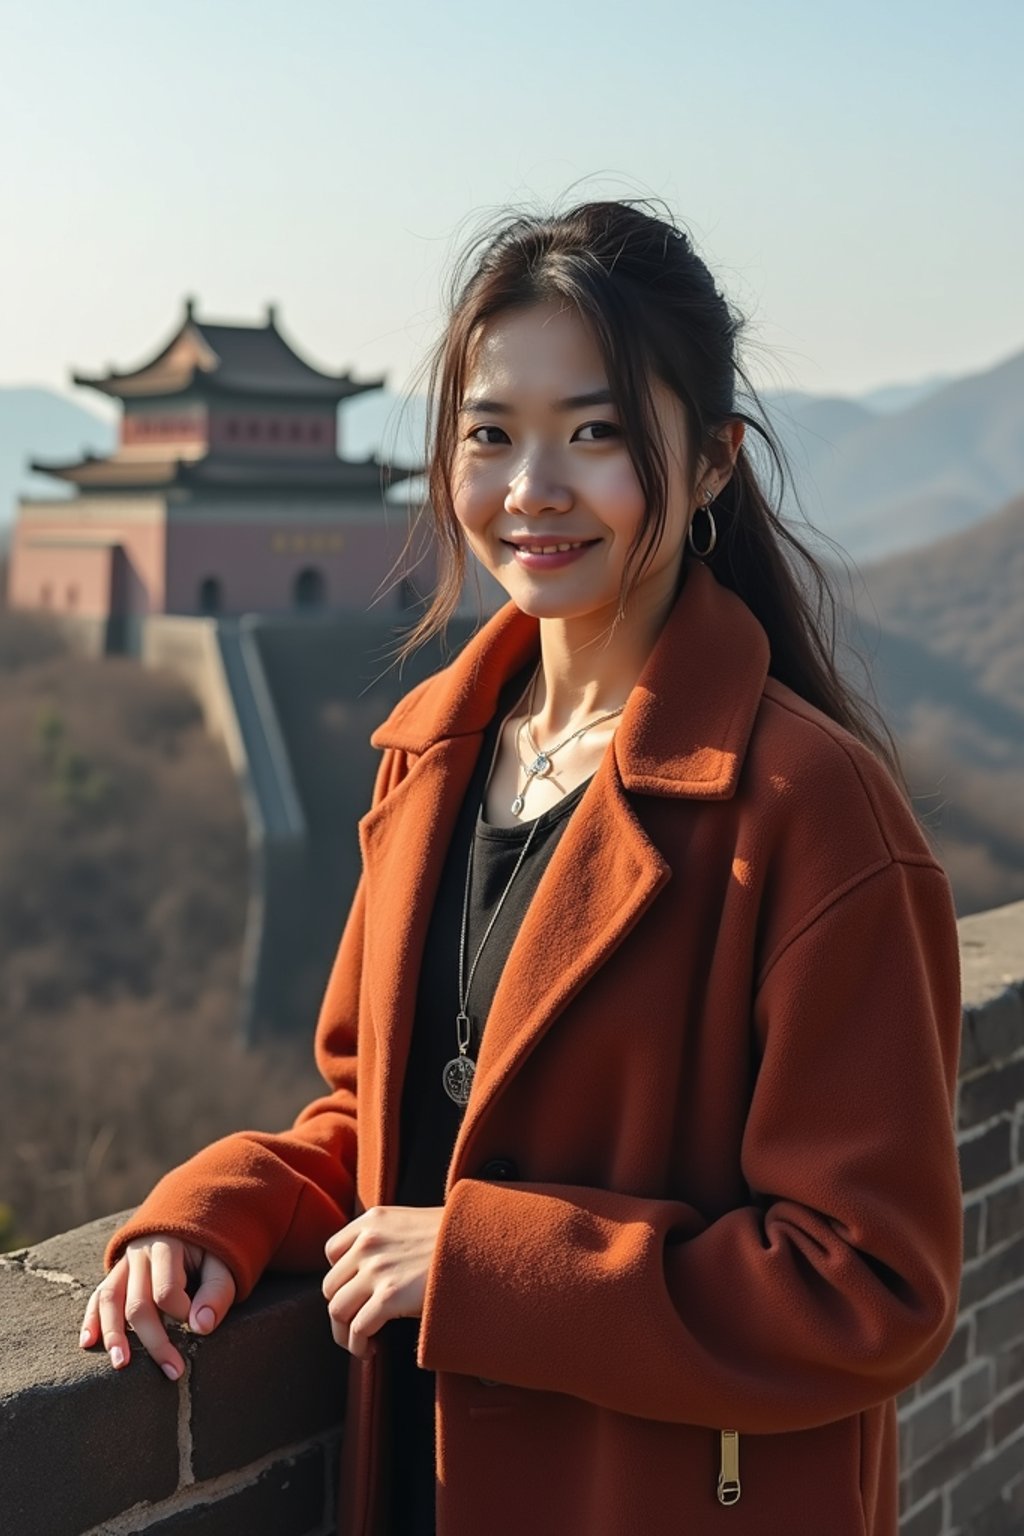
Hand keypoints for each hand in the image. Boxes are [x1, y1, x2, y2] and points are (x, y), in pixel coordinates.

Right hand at [78, 1234, 236, 1379]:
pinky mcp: (117, 1273)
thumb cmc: (212, 1248)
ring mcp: (125, 1263)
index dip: (184, 1313)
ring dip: (114, 1334)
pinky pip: (99, 1296)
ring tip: (122, 1364)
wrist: (194, 1214)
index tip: (200, 1322)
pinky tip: (88, 1342)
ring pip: (110, 1300)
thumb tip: (201, 1328)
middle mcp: (141, 1253)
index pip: (167, 1290)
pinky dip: (92, 1319)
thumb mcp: (224, 1262)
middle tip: (174, 1372)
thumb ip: (217, 1292)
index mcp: (168, 1244)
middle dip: (155, 1341)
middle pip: (138, 1304)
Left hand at [322, 1205, 444, 1359]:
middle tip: (357, 1325)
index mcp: (373, 1221)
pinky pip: (357, 1329)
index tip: (355, 1293)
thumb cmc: (455, 1238)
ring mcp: (377, 1269)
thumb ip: (387, 1237)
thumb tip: (375, 1269)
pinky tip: (370, 1350)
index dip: (341, 1277)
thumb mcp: (412, 1223)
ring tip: (361, 1343)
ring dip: (344, 1333)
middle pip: (331, 1286)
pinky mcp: (390, 1297)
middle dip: (341, 1310)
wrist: (482, 1247)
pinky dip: (358, 1345)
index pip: (332, 1252)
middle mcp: (368, 1242)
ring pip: (337, 1310)